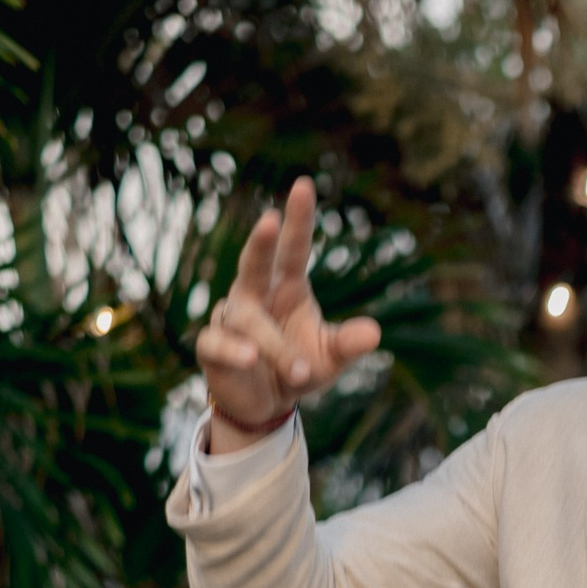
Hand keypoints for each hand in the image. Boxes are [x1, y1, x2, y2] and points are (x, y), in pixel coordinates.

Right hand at [194, 177, 382, 448]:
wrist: (266, 402)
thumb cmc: (300, 367)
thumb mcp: (331, 358)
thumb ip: (349, 344)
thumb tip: (374, 333)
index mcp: (288, 288)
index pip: (294, 248)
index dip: (298, 220)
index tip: (303, 185)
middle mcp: (255, 295)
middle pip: (256, 263)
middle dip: (262, 242)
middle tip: (270, 220)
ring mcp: (231, 318)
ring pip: (248, 319)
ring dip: (276, 345)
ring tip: (301, 371)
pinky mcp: (211, 345)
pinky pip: (216, 343)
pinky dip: (233, 350)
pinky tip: (248, 358)